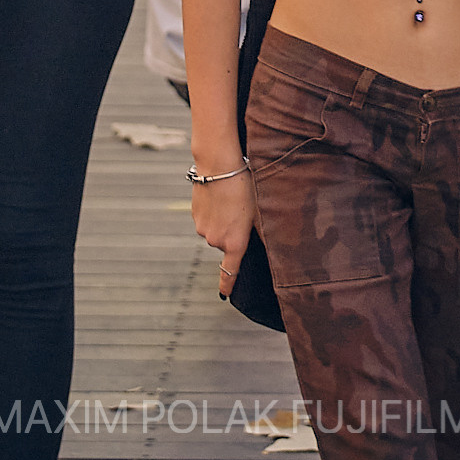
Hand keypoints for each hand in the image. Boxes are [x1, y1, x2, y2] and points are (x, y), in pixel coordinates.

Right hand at [192, 172, 256, 301]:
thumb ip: (260, 232)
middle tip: (241, 212)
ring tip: (230, 199)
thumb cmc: (244, 186)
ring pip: (215, 230)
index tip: (224, 295)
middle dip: (232, 233)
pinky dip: (213, 211)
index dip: (227, 285)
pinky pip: (206, 218)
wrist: (218, 165)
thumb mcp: (259, 211)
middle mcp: (215, 240)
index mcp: (234, 243)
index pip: (230, 272)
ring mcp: (202, 228)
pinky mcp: (194, 214)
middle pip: (225, 244)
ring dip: (222, 221)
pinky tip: (220, 194)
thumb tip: (265, 244)